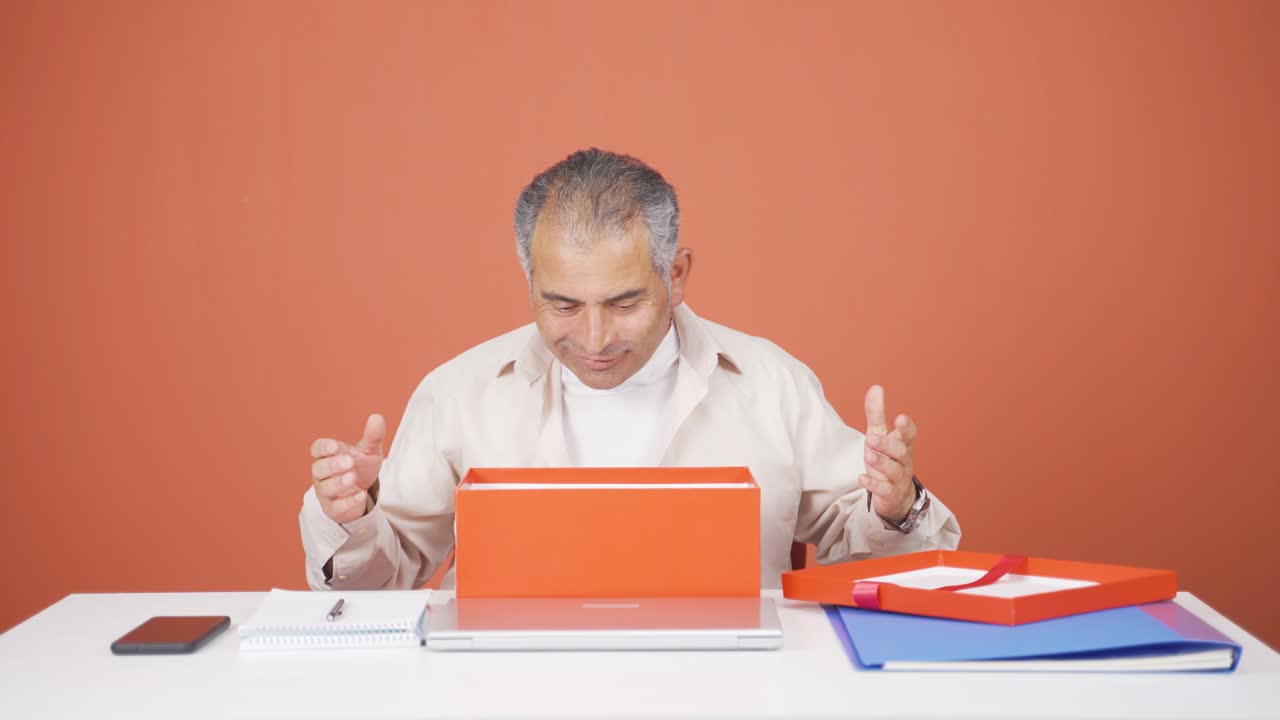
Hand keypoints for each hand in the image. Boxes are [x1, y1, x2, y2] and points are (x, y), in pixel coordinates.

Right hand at [310, 414, 385, 524]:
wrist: (363, 492)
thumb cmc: (361, 467)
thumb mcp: (369, 452)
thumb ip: (373, 437)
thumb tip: (377, 417)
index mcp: (328, 456)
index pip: (317, 449)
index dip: (323, 448)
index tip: (334, 446)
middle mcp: (323, 474)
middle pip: (318, 469)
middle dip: (332, 465)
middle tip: (349, 462)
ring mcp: (326, 492)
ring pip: (324, 488)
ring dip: (338, 483)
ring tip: (353, 477)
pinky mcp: (334, 508)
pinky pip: (336, 507)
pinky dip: (347, 501)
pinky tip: (360, 494)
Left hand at [859, 385, 917, 523]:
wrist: (897, 496)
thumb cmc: (888, 459)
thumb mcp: (880, 435)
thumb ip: (877, 413)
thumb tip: (876, 387)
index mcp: (902, 444)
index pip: (909, 434)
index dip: (906, 427)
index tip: (900, 418)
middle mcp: (903, 461)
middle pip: (900, 451)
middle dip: (888, 444)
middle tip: (872, 438)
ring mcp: (898, 479)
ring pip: (894, 470)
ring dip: (881, 462)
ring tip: (868, 455)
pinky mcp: (890, 494)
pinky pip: (885, 490)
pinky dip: (874, 485)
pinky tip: (862, 478)